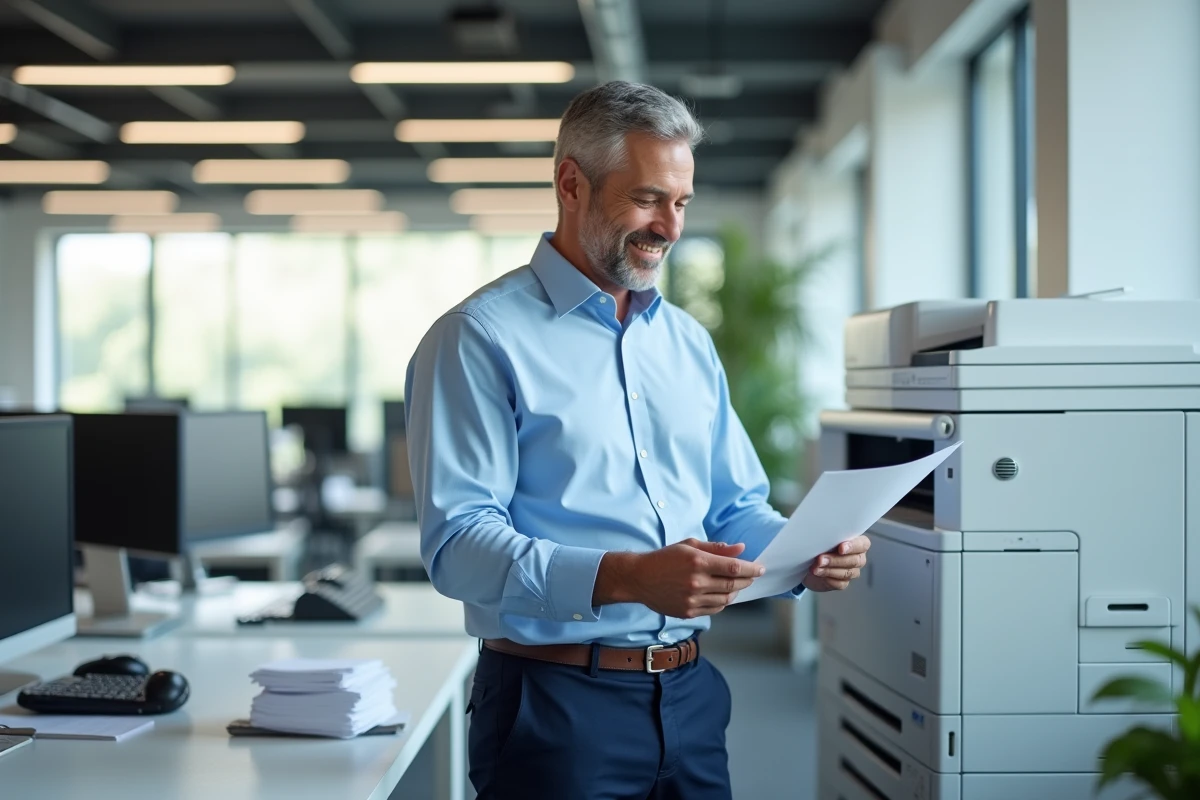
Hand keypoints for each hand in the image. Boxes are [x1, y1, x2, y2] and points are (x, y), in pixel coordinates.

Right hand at [593, 539, 764, 618]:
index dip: (751, 568)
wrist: (639, 578)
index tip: (760, 568)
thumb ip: (717, 548)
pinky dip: (723, 602)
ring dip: (736, 592)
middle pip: (732, 584)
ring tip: (737, 585)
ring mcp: (692, 600)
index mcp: (697, 562)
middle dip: (747, 580)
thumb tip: (741, 549)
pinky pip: (714, 609)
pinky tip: (722, 594)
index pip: (733, 567)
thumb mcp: (689, 545)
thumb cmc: (665, 558)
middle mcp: (696, 582)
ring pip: (726, 599)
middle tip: (752, 576)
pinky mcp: (688, 612)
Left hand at [802, 535, 870, 591]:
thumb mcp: (823, 538)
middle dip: (836, 560)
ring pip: (847, 573)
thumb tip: (822, 536)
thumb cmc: (819, 545)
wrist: (808, 563)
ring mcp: (852, 571)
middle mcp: (858, 557)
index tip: (841, 548)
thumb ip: (829, 537)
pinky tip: (818, 574)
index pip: (863, 544)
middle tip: (820, 559)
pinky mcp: (843, 582)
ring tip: (816, 568)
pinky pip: (840, 583)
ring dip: (829, 570)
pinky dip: (828, 579)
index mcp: (857, 543)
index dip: (853, 546)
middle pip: (855, 561)